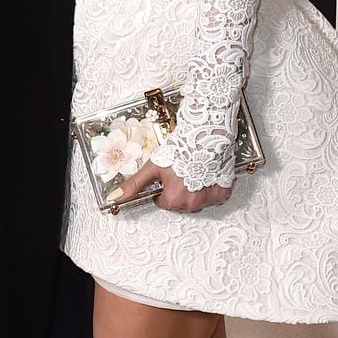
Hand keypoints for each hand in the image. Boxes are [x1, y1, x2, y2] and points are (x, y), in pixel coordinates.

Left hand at [110, 160, 231, 212]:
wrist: (205, 134)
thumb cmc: (180, 148)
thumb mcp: (153, 165)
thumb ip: (134, 184)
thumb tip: (115, 198)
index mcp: (174, 200)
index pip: (162, 201)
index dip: (162, 187)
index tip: (167, 175)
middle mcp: (192, 204)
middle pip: (179, 202)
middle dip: (178, 189)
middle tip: (180, 170)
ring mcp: (209, 199)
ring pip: (196, 199)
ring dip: (194, 188)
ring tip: (193, 169)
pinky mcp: (222, 192)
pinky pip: (214, 194)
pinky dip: (209, 185)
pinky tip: (206, 172)